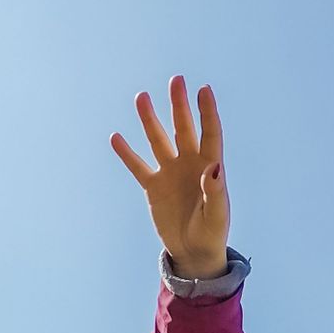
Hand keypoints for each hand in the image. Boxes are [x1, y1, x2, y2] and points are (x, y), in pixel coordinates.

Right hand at [110, 76, 230, 280]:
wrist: (194, 251)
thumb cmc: (212, 233)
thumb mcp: (217, 215)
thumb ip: (216, 191)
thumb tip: (214, 168)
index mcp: (210, 168)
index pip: (210, 133)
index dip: (207, 112)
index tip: (204, 89)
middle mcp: (190, 164)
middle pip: (183, 128)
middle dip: (179, 105)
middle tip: (175, 80)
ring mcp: (170, 172)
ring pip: (158, 140)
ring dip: (150, 120)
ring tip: (142, 97)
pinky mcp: (152, 186)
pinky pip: (137, 165)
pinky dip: (127, 153)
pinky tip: (116, 137)